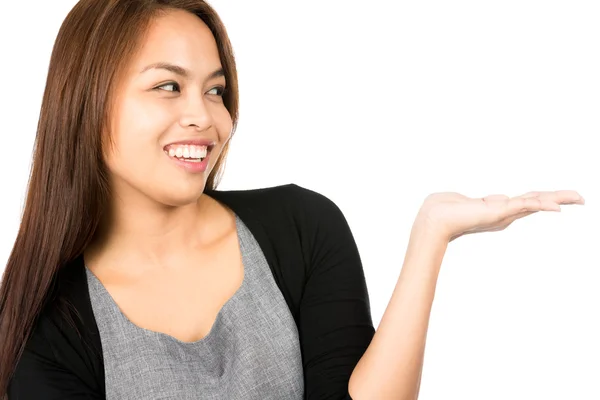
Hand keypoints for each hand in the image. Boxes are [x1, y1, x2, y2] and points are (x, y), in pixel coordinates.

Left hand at [414, 190, 584, 241]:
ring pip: (535, 203)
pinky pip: (523, 206)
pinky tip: (556, 207)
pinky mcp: (497, 212)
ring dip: (557, 199)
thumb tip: (495, 199)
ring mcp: (502, 214)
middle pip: (536, 203)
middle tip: (582, 198)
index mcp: (498, 211)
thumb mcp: (469, 202)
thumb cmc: (444, 210)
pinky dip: (540, 205)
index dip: (545, 199)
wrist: (433, 220)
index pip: (526, 202)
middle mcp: (504, 214)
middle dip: (559, 199)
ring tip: (578, 198)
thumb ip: (484, 202)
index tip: (562, 199)